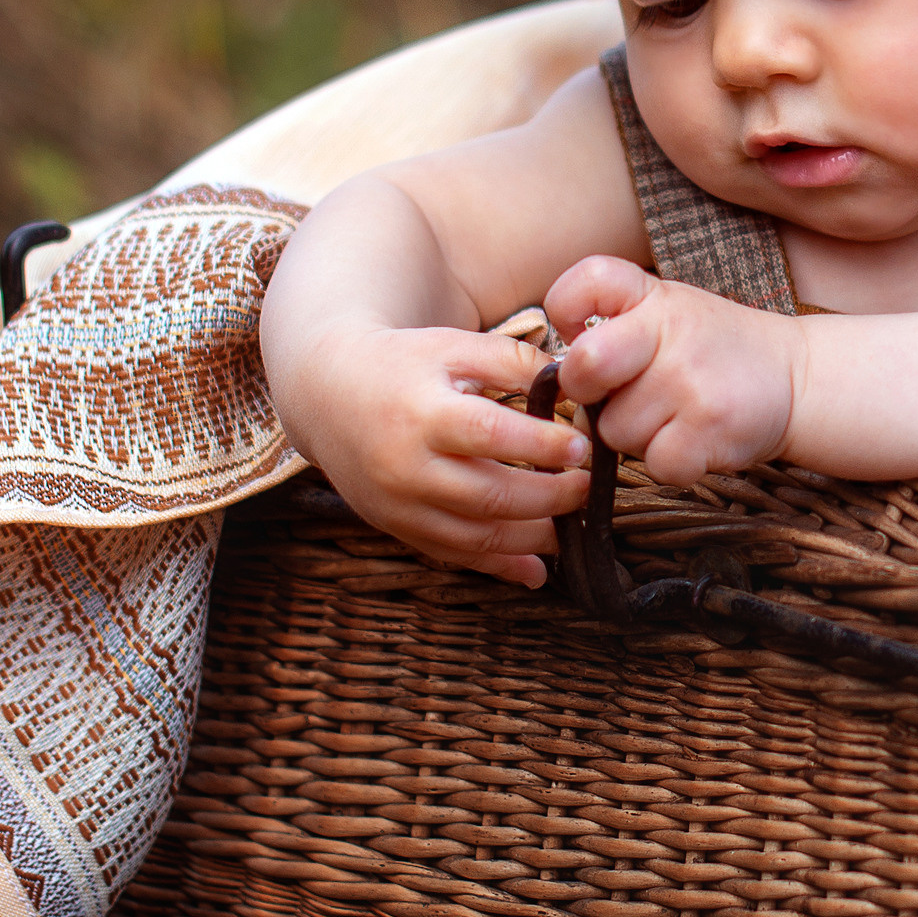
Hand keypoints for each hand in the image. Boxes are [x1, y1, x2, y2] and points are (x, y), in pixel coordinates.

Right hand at [274, 324, 592, 589]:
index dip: (542, 446)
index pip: (490, 435)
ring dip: (535, 538)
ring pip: (476, 538)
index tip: (582, 446)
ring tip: (576, 525)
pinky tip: (537, 570)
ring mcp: (399, 506)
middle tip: (589, 488)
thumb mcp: (456, 346)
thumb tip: (577, 384)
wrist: (328, 393)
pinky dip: (499, 568)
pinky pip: (454, 557)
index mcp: (423, 414)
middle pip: (490, 496)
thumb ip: (517, 361)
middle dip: (551, 498)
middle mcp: (406, 467)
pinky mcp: (397, 528)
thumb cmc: (404, 364)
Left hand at [546, 258, 803, 483]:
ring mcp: (691, 382)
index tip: (582, 333)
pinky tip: (694, 439)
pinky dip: (670, 463)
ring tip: (673, 415)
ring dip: (635, 435)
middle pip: (583, 370)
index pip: (585, 283)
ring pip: (614, 432)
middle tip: (618, 393)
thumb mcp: (669, 309)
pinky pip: (654, 465)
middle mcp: (673, 332)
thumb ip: (613, 324)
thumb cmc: (715, 348)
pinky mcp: (710, 431)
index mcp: (655, 297)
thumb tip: (559, 376)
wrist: (796, 378)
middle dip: (587, 392)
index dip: (565, 312)